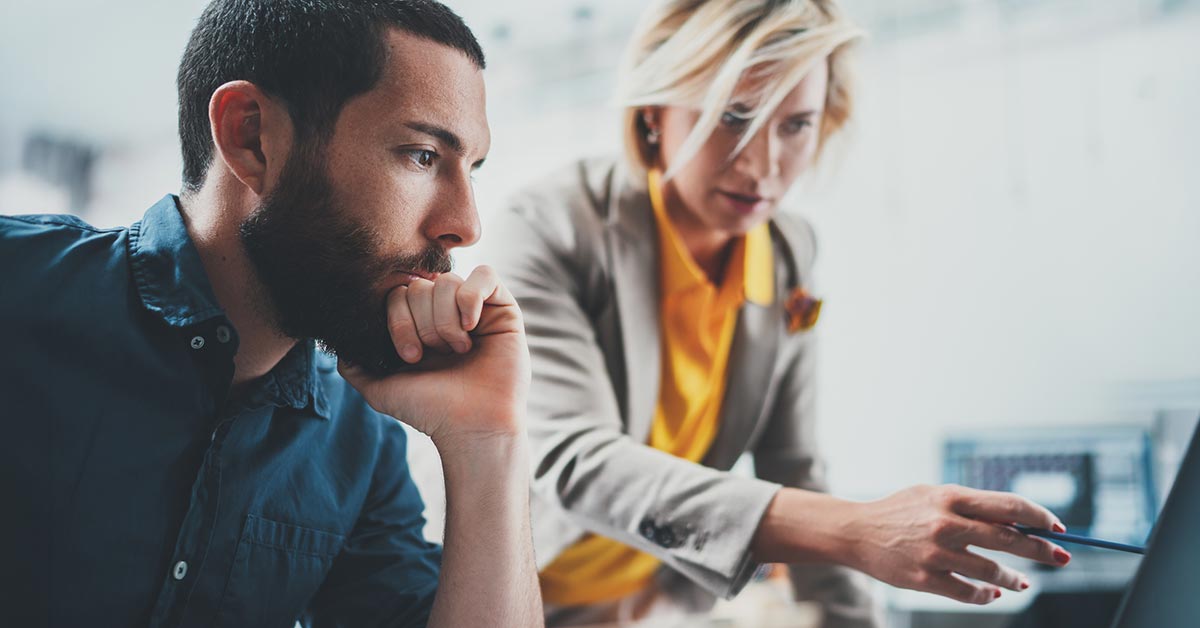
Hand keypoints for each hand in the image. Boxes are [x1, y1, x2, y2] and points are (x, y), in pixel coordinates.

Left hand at [338, 266, 529, 446]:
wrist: (472, 426)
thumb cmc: (432, 410)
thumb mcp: (381, 389)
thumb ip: (355, 365)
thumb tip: (337, 342)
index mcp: (420, 325)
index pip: (398, 294)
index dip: (398, 320)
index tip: (410, 356)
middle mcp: (447, 313)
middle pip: (421, 286)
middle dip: (422, 323)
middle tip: (435, 354)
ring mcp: (476, 309)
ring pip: (448, 282)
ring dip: (446, 319)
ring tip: (458, 349)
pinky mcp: (503, 308)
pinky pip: (485, 275)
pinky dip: (471, 297)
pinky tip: (471, 326)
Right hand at [842, 484, 1070, 603]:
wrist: (857, 532)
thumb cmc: (901, 511)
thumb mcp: (934, 495)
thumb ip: (971, 506)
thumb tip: (1016, 522)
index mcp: (951, 497)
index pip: (1009, 505)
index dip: (1039, 516)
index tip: (1057, 527)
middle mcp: (946, 523)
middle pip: (1009, 539)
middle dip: (1042, 550)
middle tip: (1062, 558)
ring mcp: (936, 553)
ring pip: (993, 571)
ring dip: (1014, 579)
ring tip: (1022, 582)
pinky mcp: (924, 579)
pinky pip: (968, 592)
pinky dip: (987, 595)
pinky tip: (993, 593)